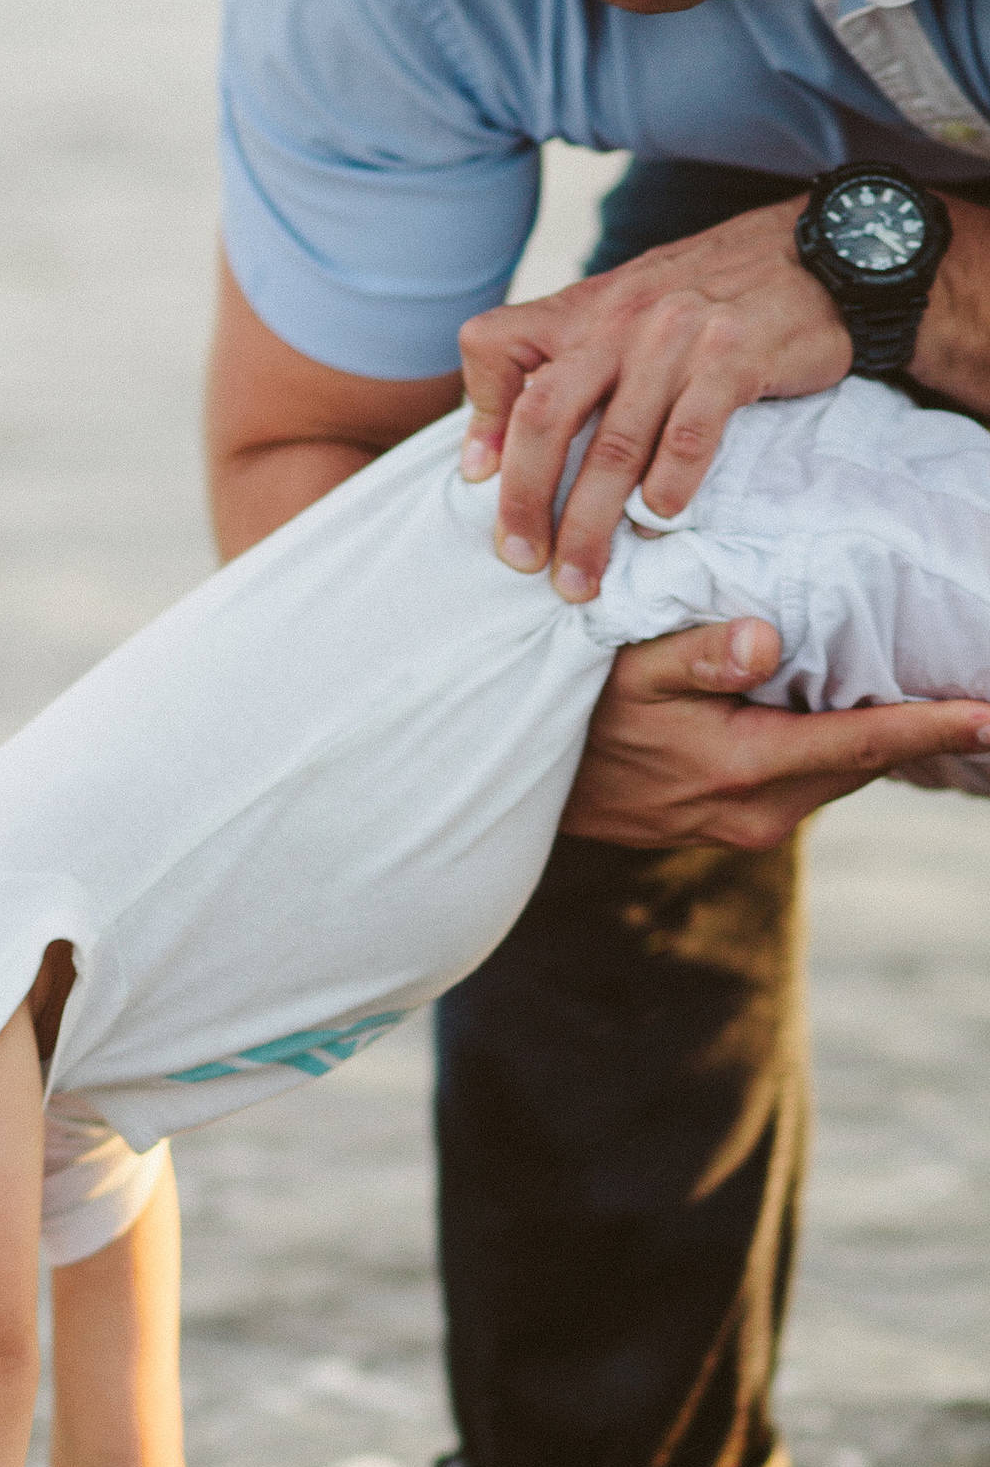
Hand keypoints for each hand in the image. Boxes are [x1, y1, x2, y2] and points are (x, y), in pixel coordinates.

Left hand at [457, 198, 848, 601]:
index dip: (479, 415)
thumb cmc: (710, 296)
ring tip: (583, 577)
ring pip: (614, 445)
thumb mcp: (625, 308)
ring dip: (591, 524)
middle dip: (526, 499)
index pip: (493, 343)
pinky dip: (668, 487)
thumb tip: (493, 450)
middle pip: (544, 415)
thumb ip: (567, 361)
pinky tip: (657, 521)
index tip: (479, 477)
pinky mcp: (735, 357)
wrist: (816, 254)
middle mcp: (619, 320)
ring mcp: (676, 337)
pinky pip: (689, 435)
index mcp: (581, 308)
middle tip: (523, 559)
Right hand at [562, 617, 989, 848]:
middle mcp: (758, 812)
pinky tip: (841, 713)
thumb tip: (764, 639)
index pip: (862, 742)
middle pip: (865, 762)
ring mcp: (747, 827)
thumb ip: (695, 655)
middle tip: (978, 692)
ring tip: (928, 696)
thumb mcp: (622, 672)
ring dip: (877, 739)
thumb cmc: (571, 716)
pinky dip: (834, 749)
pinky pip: (808, 783)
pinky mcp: (734, 826)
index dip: (937, 725)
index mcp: (743, 768)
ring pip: (839, 773)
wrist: (522, 793)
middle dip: (924, 729)